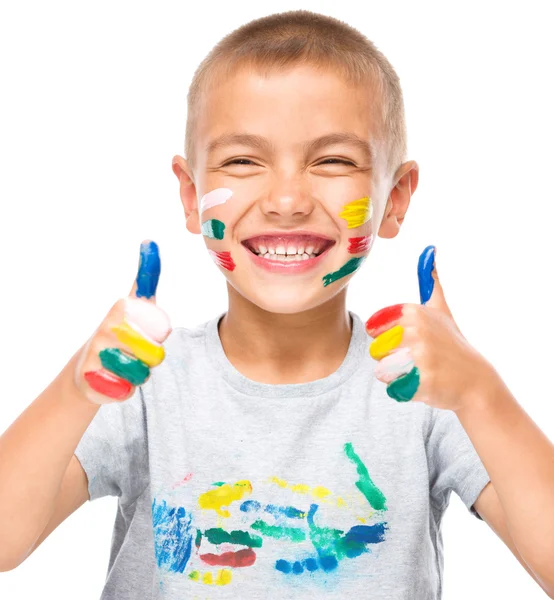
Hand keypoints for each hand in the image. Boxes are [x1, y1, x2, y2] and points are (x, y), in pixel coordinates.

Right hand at [75, 240, 171, 404]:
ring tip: (125, 364)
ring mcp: (96, 355)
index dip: (157, 338)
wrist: (87, 366)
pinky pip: (126, 391)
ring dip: (138, 374)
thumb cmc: (120, 330)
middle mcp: (105, 329)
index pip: (161, 332)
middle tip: (135, 352)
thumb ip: (147, 276)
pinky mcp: (90, 382)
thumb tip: (150, 241)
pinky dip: (125, 390)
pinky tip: (114, 380)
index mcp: (120, 309)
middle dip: (149, 359)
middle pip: (154, 355)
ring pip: (142, 374)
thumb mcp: (136, 302)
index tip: (142, 333)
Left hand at [365, 245, 493, 410]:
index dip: (387, 338)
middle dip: (391, 358)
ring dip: (396, 375)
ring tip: (419, 371)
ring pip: (381, 370)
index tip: (408, 341)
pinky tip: (423, 384)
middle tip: (417, 359)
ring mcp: (420, 357)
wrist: (475, 382)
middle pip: (376, 349)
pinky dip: (404, 390)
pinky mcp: (421, 382)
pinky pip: (393, 388)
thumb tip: (431, 250)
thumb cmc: (452, 344)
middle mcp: (416, 331)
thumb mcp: (441, 309)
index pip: (373, 328)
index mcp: (413, 312)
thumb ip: (432, 282)